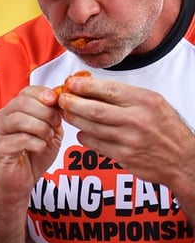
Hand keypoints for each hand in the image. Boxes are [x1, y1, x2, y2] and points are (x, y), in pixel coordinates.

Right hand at [0, 85, 63, 205]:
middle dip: (45, 112)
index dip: (42, 93)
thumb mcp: (49, 132)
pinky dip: (37, 143)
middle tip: (55, 124)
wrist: (21, 181)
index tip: (55, 101)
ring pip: (20, 119)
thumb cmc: (33, 156)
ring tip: (47, 137)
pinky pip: (21, 139)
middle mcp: (3, 118)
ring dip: (40, 128)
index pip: (25, 92)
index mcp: (14, 110)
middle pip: (22, 103)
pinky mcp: (0, 149)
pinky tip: (40, 148)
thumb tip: (62, 102)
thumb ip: (53, 117)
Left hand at [58, 75, 194, 187]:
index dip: (85, 86)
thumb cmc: (165, 128)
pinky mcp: (123, 156)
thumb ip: (125, 95)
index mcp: (145, 101)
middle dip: (72, 103)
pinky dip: (84, 136)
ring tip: (66, 113)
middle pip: (94, 110)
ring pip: (91, 127)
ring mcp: (130, 139)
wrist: (182, 159)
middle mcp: (137, 119)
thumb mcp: (153, 103)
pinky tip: (81, 131)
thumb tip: (91, 85)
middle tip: (61, 99)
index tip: (71, 83)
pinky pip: (94, 144)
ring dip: (74, 119)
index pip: (109, 90)